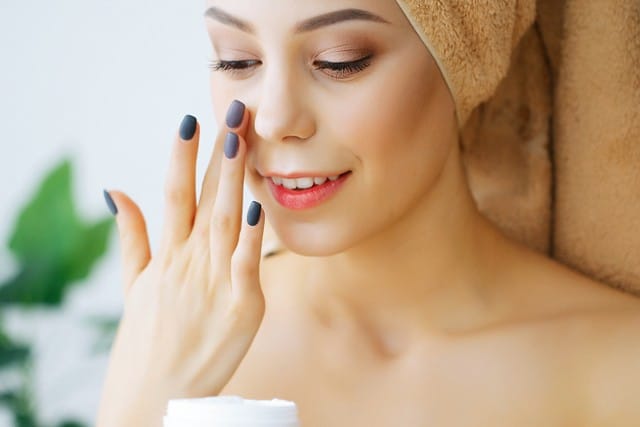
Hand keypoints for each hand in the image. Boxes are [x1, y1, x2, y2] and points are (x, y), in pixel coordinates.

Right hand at [97, 101, 264, 425]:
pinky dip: (254, 235)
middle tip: (232, 111)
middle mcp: (190, 262)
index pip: (174, 194)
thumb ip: (131, 236)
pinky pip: (249, 264)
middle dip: (219, 153)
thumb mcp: (134, 284)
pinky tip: (260, 203)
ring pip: (227, 220)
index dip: (181, 157)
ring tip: (242, 139)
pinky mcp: (242, 307)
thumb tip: (116, 190)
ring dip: (235, 179)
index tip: (189, 121)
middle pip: (205, 198)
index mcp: (167, 256)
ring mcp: (216, 283)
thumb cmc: (147, 340)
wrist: (155, 396)